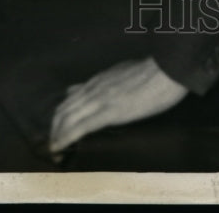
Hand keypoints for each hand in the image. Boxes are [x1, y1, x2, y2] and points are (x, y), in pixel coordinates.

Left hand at [49, 57, 186, 156]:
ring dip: (57, 135)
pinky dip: (66, 137)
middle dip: (55, 128)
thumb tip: (95, 89)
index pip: (70, 100)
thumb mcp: (122, 72)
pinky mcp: (109, 112)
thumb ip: (105, 82)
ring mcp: (100, 99)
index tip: (58, 130)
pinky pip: (81, 126)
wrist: (165, 70)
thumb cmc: (151, 73)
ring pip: (67, 118)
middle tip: (53, 144)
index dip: (61, 116)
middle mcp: (94, 88)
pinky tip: (60, 146)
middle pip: (63, 110)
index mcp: (99, 81)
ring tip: (54, 149)